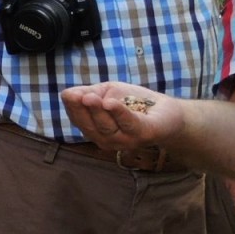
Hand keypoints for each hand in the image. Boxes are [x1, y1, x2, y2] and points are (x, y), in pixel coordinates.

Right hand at [60, 80, 180, 150]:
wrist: (167, 111)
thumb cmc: (134, 102)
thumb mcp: (107, 93)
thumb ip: (89, 93)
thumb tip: (67, 94)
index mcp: (95, 129)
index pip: (79, 120)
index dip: (73, 108)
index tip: (68, 95)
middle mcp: (107, 140)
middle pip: (90, 127)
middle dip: (82, 111)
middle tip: (77, 96)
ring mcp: (125, 140)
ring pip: (106, 127)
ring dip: (98, 111)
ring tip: (91, 97)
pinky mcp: (144, 134)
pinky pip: (129, 124)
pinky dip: (119, 113)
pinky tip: (111, 103)